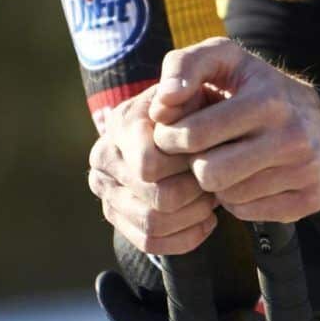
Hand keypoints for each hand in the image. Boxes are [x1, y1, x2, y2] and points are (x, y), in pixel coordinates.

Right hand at [89, 84, 219, 257]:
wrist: (185, 124)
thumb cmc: (199, 104)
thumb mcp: (200, 80)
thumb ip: (188, 77)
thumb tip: (170, 96)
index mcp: (122, 124)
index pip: (150, 165)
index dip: (188, 166)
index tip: (212, 155)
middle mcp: (104, 157)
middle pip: (156, 199)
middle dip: (194, 194)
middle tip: (214, 182)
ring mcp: (107, 191)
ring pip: (153, 224)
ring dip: (191, 216)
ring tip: (210, 200)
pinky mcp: (117, 216)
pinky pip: (149, 242)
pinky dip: (184, 237)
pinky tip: (204, 221)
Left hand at [146, 38, 319, 223]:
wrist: (312, 114)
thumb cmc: (252, 86)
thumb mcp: (221, 59)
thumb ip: (182, 66)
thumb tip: (162, 104)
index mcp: (268, 100)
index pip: (194, 135)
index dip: (171, 137)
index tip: (173, 133)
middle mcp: (293, 136)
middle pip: (209, 174)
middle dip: (195, 163)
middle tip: (200, 151)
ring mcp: (306, 170)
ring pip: (228, 197)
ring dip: (217, 183)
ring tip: (228, 160)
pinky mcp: (311, 198)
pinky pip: (249, 213)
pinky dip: (239, 199)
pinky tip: (247, 177)